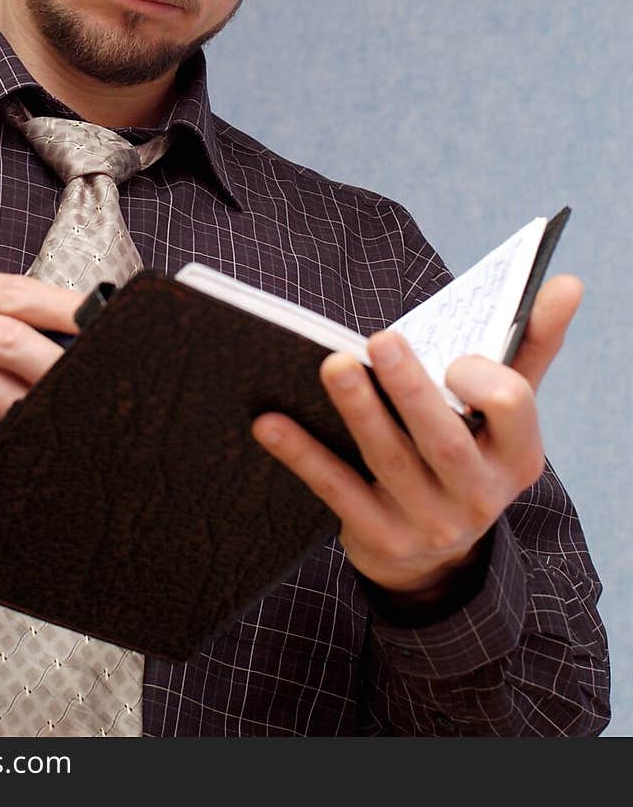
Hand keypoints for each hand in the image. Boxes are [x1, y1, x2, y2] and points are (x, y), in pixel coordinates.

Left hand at [252, 275, 582, 597]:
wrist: (436, 556)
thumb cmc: (471, 450)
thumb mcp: (507, 412)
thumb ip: (531, 344)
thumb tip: (566, 281)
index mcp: (516, 456)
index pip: (513, 409)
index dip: (485, 381)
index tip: (454, 358)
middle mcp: (478, 495)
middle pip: (444, 438)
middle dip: (413, 389)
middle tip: (382, 339)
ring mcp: (428, 522)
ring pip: (389, 461)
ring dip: (359, 411)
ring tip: (332, 364)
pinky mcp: (379, 538)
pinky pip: (337, 493)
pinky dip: (303, 457)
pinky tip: (270, 422)